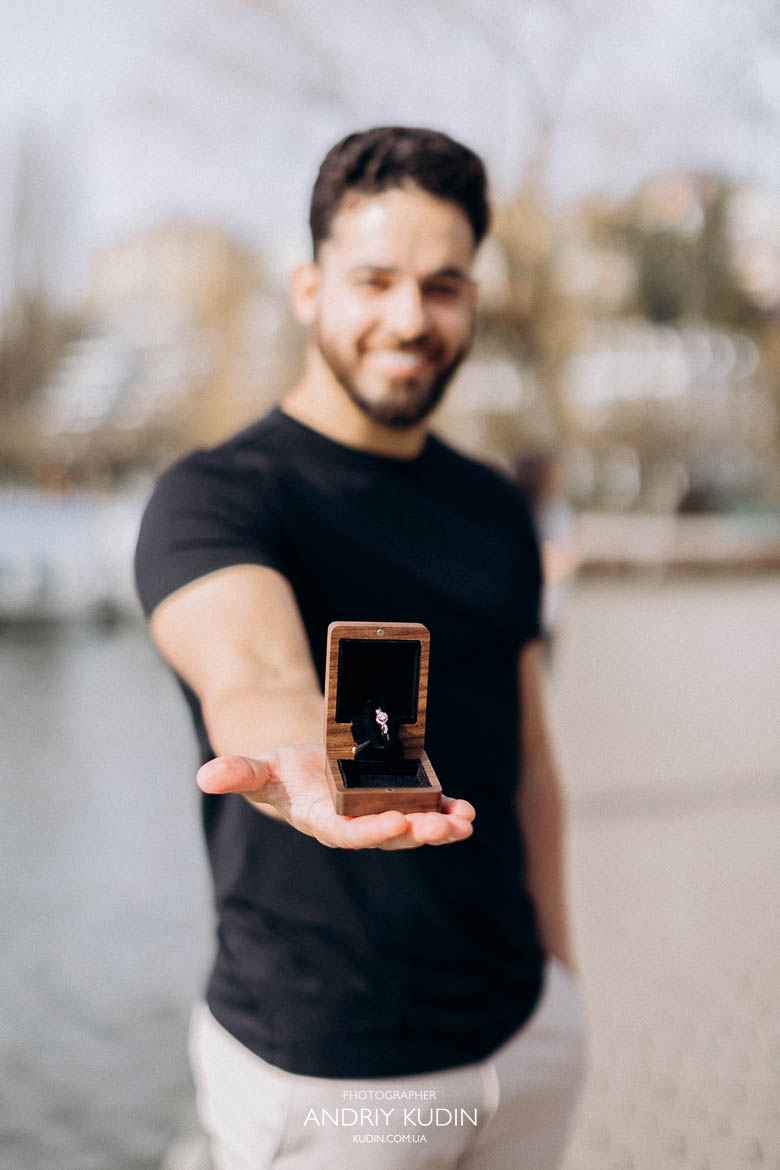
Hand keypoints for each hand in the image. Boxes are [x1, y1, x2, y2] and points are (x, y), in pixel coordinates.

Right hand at [197, 744, 475, 849]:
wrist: (302, 775)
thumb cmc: (282, 774)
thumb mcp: (259, 769)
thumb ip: (237, 774)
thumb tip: (206, 776)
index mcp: (322, 820)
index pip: (348, 833)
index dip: (373, 830)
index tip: (398, 820)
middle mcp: (355, 825)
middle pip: (389, 834)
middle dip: (417, 831)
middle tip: (441, 826)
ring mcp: (378, 816)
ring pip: (413, 827)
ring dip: (440, 827)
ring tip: (465, 823)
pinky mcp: (397, 804)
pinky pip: (426, 811)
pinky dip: (447, 811)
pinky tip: (467, 811)